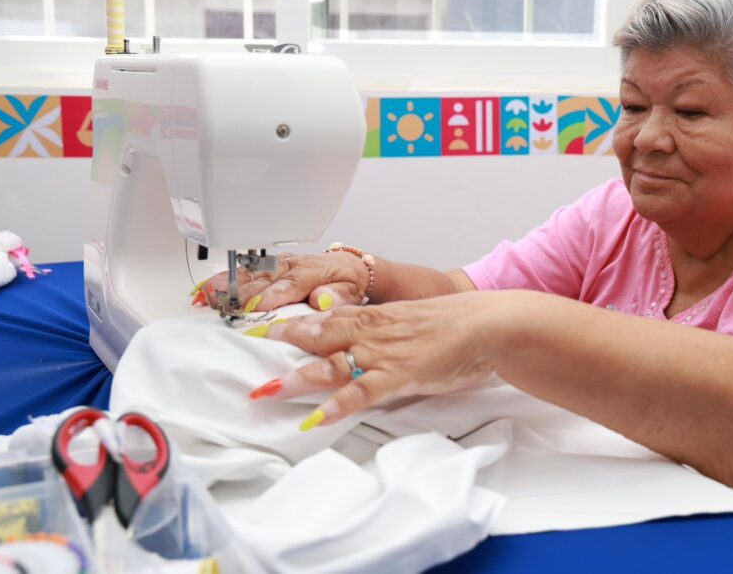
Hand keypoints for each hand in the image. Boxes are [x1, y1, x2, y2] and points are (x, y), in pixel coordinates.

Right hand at [191, 252, 369, 312]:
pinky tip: (206, 287)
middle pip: (262, 279)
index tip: (255, 309)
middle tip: (221, 308)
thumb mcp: (350, 291)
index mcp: (312, 272)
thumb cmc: (347, 283)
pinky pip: (244, 270)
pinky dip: (223, 278)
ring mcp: (277, 264)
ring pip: (249, 273)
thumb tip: (322, 299)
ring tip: (205, 296)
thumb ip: (338, 296)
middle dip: (240, 294)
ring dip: (225, 284)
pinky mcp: (268, 265)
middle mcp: (291, 265)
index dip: (270, 297)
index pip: (289, 285)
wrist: (349, 267)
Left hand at [245, 292, 506, 429]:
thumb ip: (380, 330)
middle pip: (316, 334)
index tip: (256, 323)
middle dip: (277, 342)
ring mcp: (383, 354)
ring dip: (296, 377)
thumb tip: (356, 341)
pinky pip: (364, 391)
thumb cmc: (455, 324)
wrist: (490, 324)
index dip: (287, 319)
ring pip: (331, 362)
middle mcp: (371, 332)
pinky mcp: (401, 375)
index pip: (322, 315)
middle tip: (243, 350)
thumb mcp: (410, 321)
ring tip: (266, 389)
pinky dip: (339, 405)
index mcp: (373, 317)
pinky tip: (318, 417)